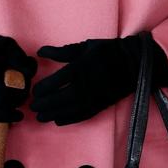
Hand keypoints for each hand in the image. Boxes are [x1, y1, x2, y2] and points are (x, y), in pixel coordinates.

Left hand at [29, 34, 167, 125]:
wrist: (133, 64)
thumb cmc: (107, 52)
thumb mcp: (83, 47)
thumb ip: (61, 52)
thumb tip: (40, 51)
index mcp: (79, 68)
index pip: (54, 82)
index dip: (42, 89)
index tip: (34, 91)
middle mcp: (84, 85)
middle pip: (58, 99)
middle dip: (44, 104)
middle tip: (33, 106)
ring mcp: (93, 98)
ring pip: (68, 110)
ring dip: (52, 114)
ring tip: (41, 117)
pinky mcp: (100, 105)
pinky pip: (81, 116)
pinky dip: (68, 120)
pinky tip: (58, 120)